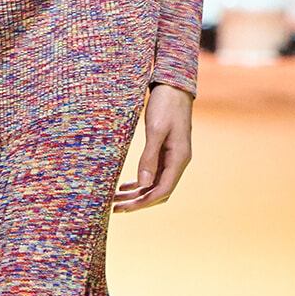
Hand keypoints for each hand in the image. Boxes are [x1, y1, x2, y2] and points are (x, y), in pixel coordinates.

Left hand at [114, 83, 192, 212]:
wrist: (174, 86)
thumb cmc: (165, 105)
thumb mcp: (154, 130)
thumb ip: (149, 157)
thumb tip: (142, 184)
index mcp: (179, 159)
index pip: (162, 191)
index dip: (143, 202)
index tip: (124, 208)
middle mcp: (178, 162)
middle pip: (159, 192)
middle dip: (138, 202)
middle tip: (115, 208)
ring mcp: (173, 157)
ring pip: (155, 184)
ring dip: (137, 194)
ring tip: (116, 200)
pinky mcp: (166, 151)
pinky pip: (154, 173)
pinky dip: (140, 182)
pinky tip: (125, 186)